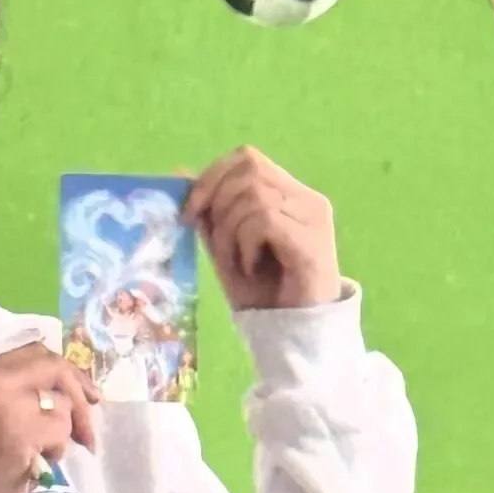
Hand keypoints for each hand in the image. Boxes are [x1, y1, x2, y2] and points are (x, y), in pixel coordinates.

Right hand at [0, 346, 96, 492]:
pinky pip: (61, 429)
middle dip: (79, 395)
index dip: (66, 370)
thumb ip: (19, 393)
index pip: (34, 353)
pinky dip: (57, 449)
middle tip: (88, 425)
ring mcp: (2, 405)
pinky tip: (37, 464)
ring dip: (63, 432)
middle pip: (53, 367)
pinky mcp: (18, 432)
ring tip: (42, 453)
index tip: (85, 392)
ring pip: (61, 403)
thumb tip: (71, 384)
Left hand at [183, 147, 341, 311]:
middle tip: (217, 244)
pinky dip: (246, 245)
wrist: (295, 334)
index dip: (213, 177)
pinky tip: (251, 267)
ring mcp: (313, 218)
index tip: (190, 211)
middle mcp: (306, 199)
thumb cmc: (264, 293)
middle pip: (249, 170)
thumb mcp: (226, 247)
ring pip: (254, 197)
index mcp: (289, 194)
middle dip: (218, 204)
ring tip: (237, 262)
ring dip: (230, 233)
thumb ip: (209, 213)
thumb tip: (180, 174)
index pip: (247, 158)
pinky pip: (264, 221)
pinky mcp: (312, 240)